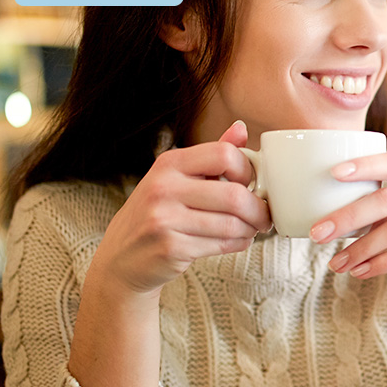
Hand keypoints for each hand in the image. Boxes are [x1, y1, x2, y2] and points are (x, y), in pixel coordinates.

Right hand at [89, 120, 273, 296]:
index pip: (224, 154)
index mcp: (169, 163)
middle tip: (264, 216)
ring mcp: (164, 219)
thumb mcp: (177, 177)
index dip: (248, 170)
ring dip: (251, 229)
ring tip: (251, 229)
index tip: (252, 183)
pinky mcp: (170, 248)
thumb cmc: (158, 213)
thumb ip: (211, 155)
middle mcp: (163, 188)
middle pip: (234, 195)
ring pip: (232, 224)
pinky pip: (222, 244)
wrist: (122, 258)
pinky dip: (238, 244)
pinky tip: (236, 240)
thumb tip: (241, 128)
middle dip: (259, 209)